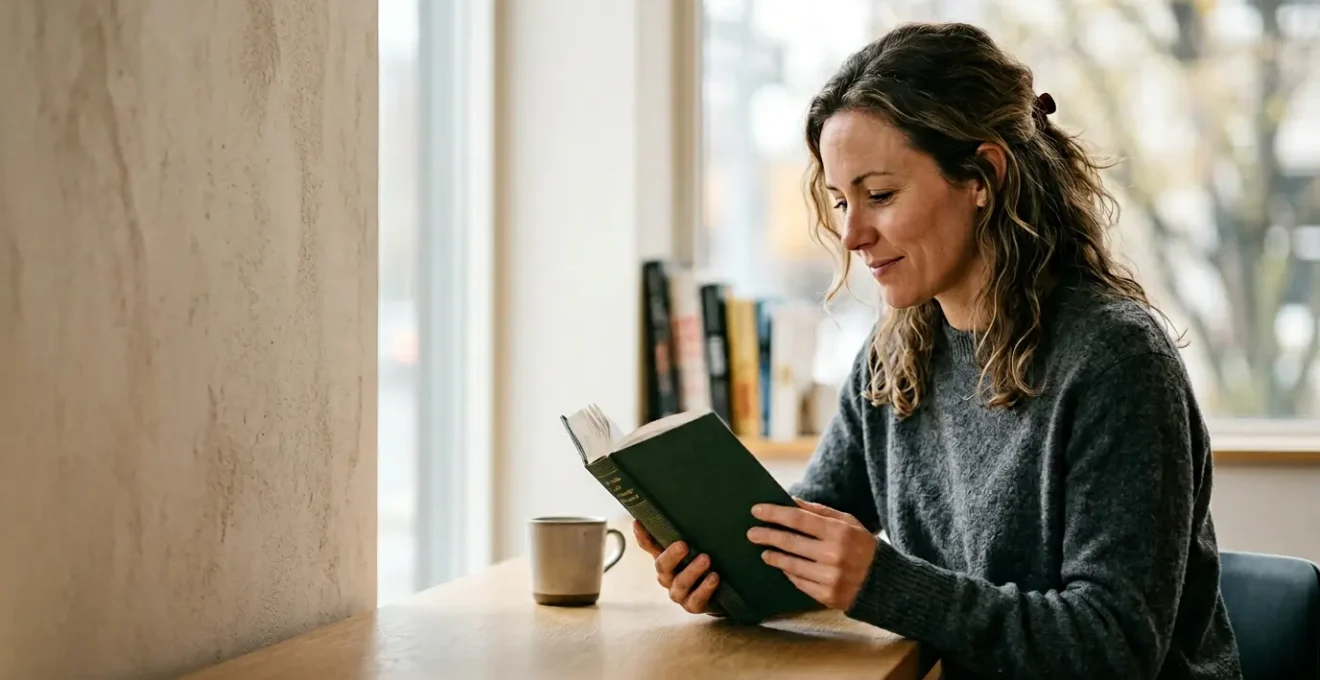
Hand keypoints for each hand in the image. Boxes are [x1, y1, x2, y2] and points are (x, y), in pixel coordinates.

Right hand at [632, 520, 720, 614]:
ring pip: (680, 584)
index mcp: (664, 559)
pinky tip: (714, 578)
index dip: (642, 536)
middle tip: (683, 545)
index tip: (638, 523)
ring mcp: (678, 593)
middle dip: (672, 556)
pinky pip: (695, 600)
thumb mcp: (694, 548)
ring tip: (706, 559)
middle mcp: (667, 576)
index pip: (649, 546)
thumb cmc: (702, 565)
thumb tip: (687, 510)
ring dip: (692, 571)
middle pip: (662, 566)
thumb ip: (684, 534)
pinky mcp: (692, 605)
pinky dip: (704, 589)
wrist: (719, 593)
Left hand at [747, 498, 877, 610]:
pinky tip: (783, 567)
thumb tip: (789, 501)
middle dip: (766, 535)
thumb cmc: (862, 546)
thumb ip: (819, 511)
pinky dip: (788, 572)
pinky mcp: (826, 596)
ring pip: (790, 564)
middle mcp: (833, 555)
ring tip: (764, 551)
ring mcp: (829, 577)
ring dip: (773, 556)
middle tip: (751, 533)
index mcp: (838, 532)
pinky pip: (798, 582)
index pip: (798, 519)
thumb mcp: (847, 522)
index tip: (756, 510)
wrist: (883, 583)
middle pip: (789, 542)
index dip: (774, 514)